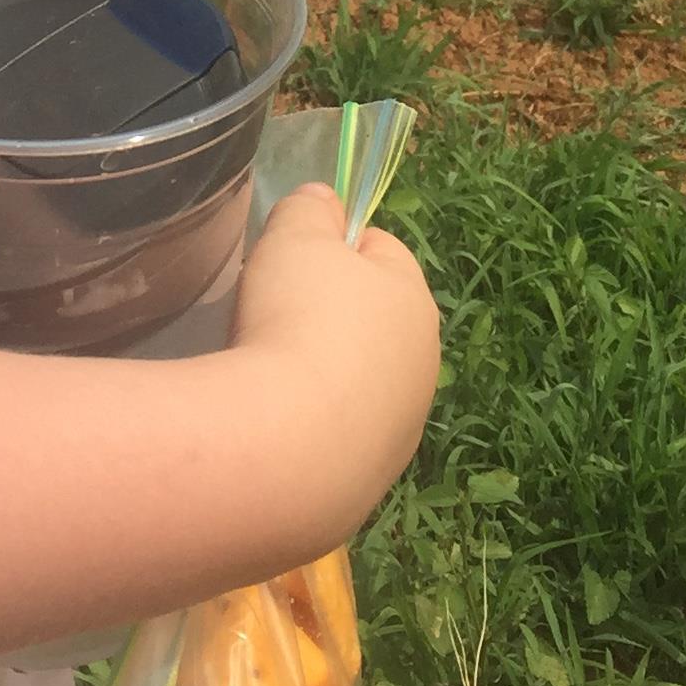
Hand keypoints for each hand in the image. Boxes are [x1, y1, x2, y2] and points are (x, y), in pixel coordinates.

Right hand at [228, 182, 441, 542]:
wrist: (285, 450)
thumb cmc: (296, 321)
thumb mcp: (295, 236)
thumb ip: (309, 208)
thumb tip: (323, 204)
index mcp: (414, 299)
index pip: (380, 249)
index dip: (331, 246)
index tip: (288, 262)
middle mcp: (422, 366)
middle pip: (369, 320)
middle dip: (324, 315)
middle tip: (269, 317)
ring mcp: (400, 430)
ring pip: (356, 383)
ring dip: (318, 375)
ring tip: (264, 377)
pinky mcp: (370, 481)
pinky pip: (336, 437)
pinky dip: (307, 428)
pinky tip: (271, 427)